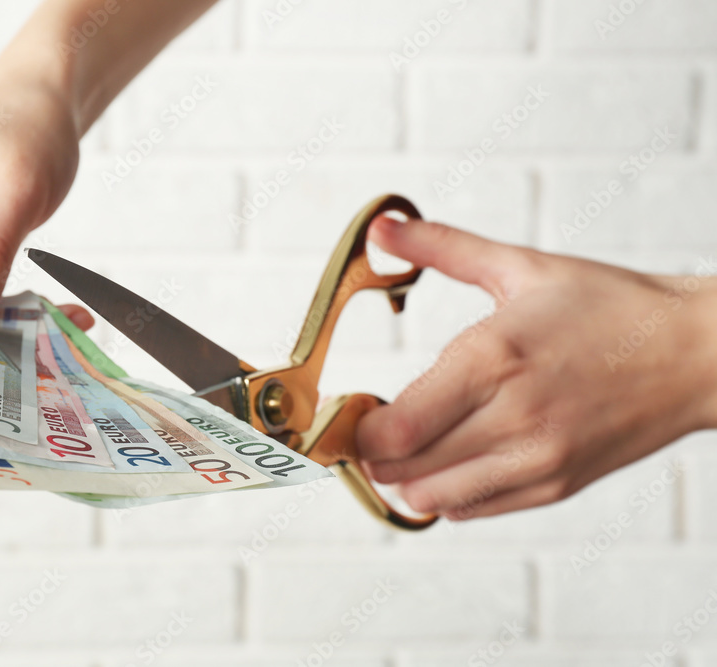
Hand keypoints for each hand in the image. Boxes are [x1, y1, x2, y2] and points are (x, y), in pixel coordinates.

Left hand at [356, 216, 716, 519]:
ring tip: (417, 441)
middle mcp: (514, 416)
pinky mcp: (555, 486)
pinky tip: (457, 456)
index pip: (394, 429)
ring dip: (407, 477)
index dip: (357, 428)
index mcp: (494, 357)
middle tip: (378, 423)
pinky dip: (448, 492)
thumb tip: (381, 228)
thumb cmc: (609, 308)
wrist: (696, 355)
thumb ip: (442, 247)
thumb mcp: (522, 267)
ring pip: (431, 500)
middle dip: (373, 452)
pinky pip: (472, 511)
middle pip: (401, 470)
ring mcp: (537, 459)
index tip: (354, 409)